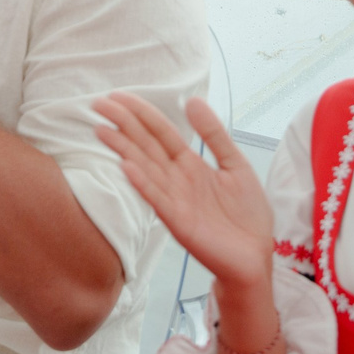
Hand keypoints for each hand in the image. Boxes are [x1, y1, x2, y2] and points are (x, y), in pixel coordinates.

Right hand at [94, 92, 277, 291]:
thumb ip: (214, 134)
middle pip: (146, 145)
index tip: (117, 96)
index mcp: (190, 164)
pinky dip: (142, 183)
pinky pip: (157, 199)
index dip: (141, 113)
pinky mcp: (178, 221)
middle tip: (98, 104)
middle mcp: (176, 179)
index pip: (160, 132)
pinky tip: (127, 167)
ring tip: (101, 130)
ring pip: (144, 168)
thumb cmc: (247, 215)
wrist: (255, 258)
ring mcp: (174, 200)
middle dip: (123, 124)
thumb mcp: (236, 165)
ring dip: (123, 149)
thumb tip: (192, 99)